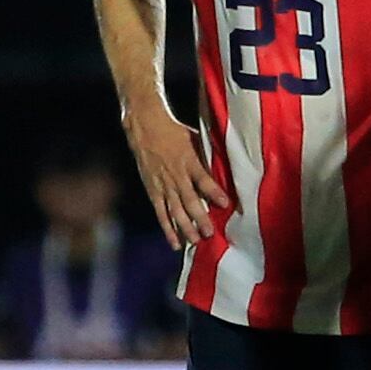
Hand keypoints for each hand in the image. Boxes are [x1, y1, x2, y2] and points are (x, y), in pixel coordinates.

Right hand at [124, 103, 231, 247]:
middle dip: (200, 218)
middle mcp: (175, 175)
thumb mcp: (193, 137)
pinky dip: (167, 228)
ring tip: (195, 241)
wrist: (144, 126)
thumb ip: (206, 154)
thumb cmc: (172, 130)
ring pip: (174, 210)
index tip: (226, 203)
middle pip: (189, 200)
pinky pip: (160, 213)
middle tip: (209, 233)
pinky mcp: (153, 191)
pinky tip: (175, 242)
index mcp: (188, 161)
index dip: (214, 192)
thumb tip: (223, 166)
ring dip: (185, 227)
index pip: (203, 179)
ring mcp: (163, 185)